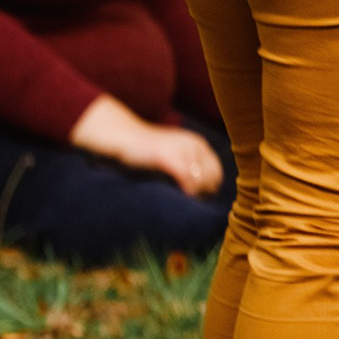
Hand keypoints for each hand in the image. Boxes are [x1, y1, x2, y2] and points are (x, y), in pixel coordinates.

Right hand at [69, 96, 223, 197]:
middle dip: (203, 192)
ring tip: (182, 200)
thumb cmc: (144, 149)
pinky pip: (187, 180)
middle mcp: (194, 145)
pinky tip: (180, 196)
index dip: (210, 187)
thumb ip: (190, 164)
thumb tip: (205, 189)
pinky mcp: (168, 158)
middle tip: (189, 201)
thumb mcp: (174, 151)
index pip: (216, 172)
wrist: (121, 136)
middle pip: (211, 178)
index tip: (197, 197)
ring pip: (201, 181)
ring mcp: (182, 150)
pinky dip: (187, 191)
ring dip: (194, 194)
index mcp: (198, 143)